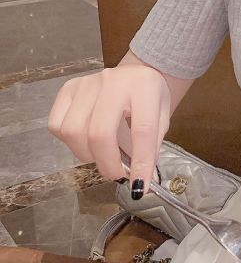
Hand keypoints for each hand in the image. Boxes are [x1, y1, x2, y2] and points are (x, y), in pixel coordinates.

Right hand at [48, 65, 170, 194]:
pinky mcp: (68, 88)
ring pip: (73, 131)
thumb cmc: (150, 99)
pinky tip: (85, 141)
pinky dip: (68, 142)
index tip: (139, 187)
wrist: (137, 75)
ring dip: (87, 154)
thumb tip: (141, 184)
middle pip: (99, 133)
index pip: (142, 130)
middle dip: (107, 164)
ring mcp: (87, 83)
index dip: (140, 163)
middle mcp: (113, 81)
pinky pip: (57, 124)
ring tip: (102, 155)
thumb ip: (151, 149)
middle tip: (117, 175)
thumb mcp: (161, 119)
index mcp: (144, 87)